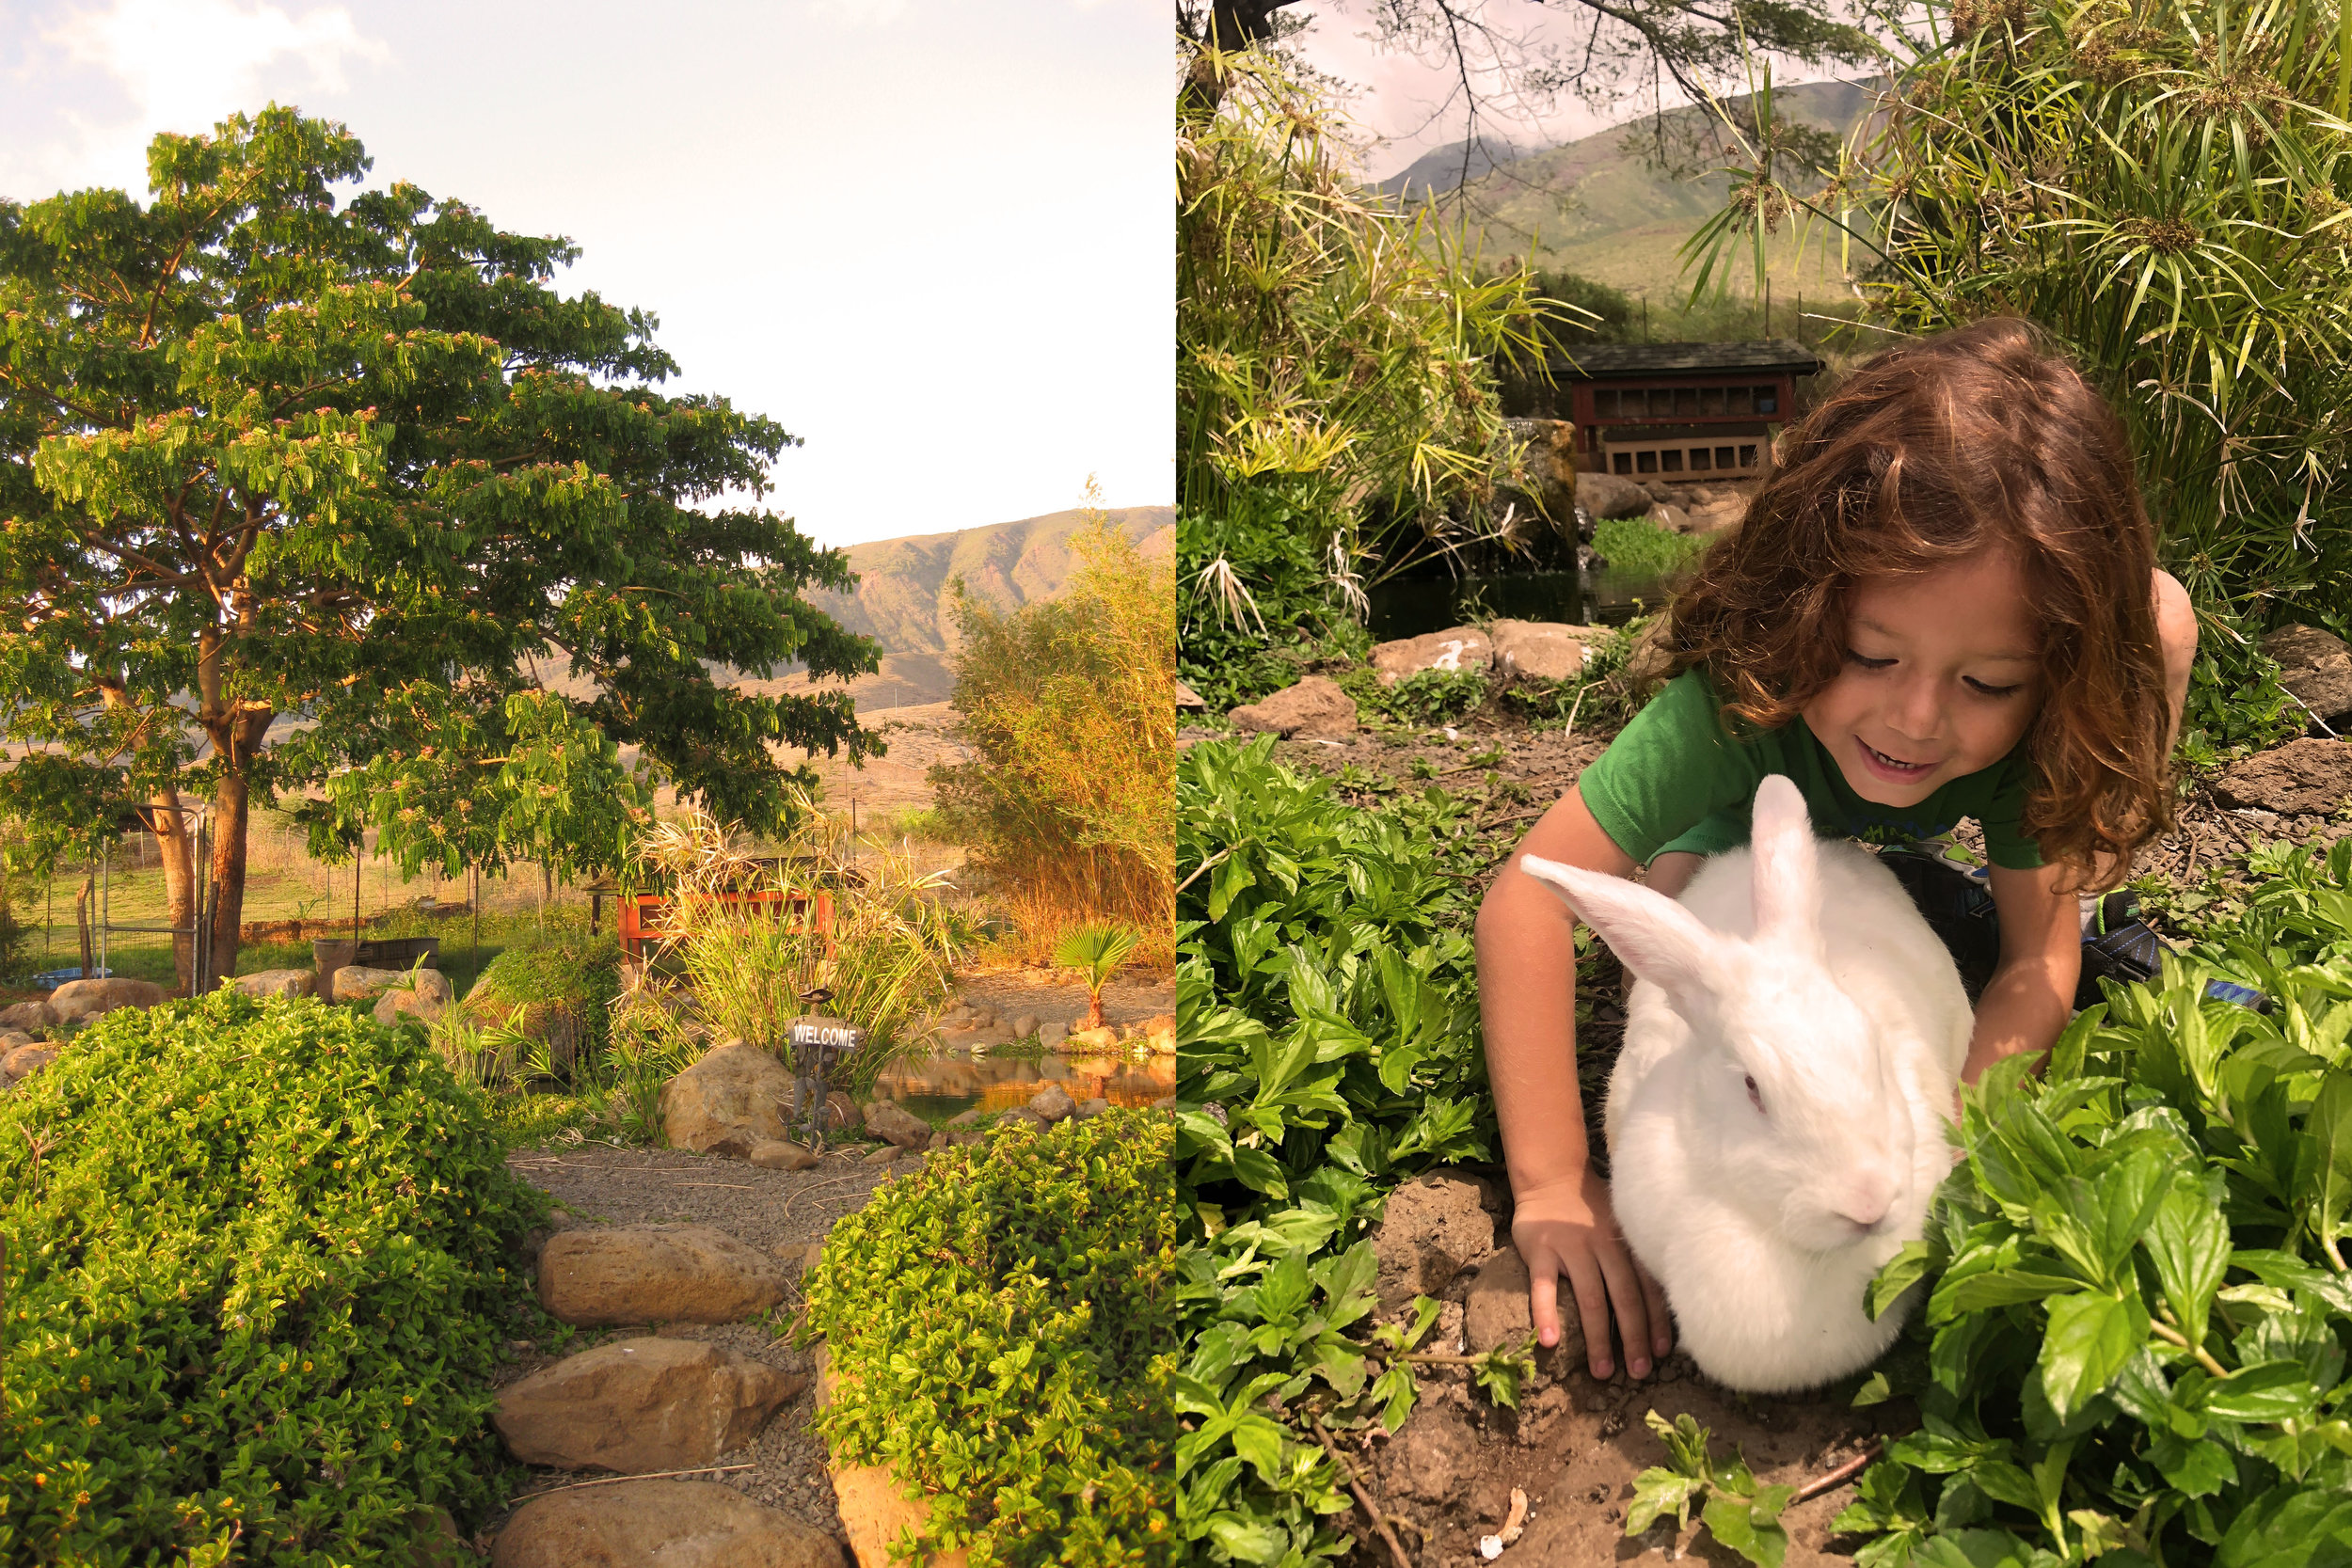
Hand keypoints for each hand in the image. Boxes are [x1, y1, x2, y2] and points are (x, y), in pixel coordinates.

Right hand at [1511, 1165, 1672, 1380]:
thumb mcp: (1621, 1225)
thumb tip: (1667, 1297)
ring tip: (1602, 1371)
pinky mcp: (1540, 1250)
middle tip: (1638, 1372)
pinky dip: (1545, 1313)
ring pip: (1590, 1297)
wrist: (1552, 1177)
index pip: (1647, 1286)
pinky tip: (1550, 1341)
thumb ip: (1635, 1256)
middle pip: (1624, 1297)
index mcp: (1626, 1243)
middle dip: (1634, 1337)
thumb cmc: (1592, 1210)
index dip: (1657, 1320)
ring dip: (1598, 1337)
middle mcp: (1603, 1246)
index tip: (1661, 1353)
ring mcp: (1570, 1247)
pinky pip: (1543, 1286)